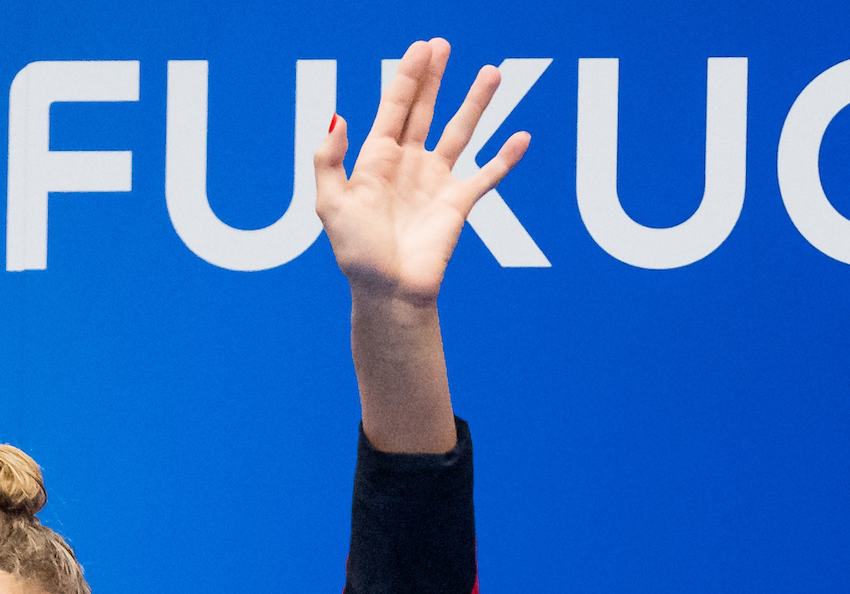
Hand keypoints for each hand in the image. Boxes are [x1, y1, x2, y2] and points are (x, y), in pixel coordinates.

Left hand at [313, 40, 529, 306]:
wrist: (389, 292)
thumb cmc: (356, 254)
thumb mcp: (329, 205)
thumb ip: (328, 162)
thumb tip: (339, 118)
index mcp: (377, 160)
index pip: (395, 107)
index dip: (407, 77)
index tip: (421, 48)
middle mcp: (409, 165)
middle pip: (425, 110)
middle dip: (435, 78)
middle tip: (443, 45)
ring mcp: (436, 182)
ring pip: (461, 132)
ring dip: (476, 103)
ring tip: (492, 73)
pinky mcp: (459, 203)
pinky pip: (487, 175)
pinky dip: (505, 157)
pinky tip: (521, 136)